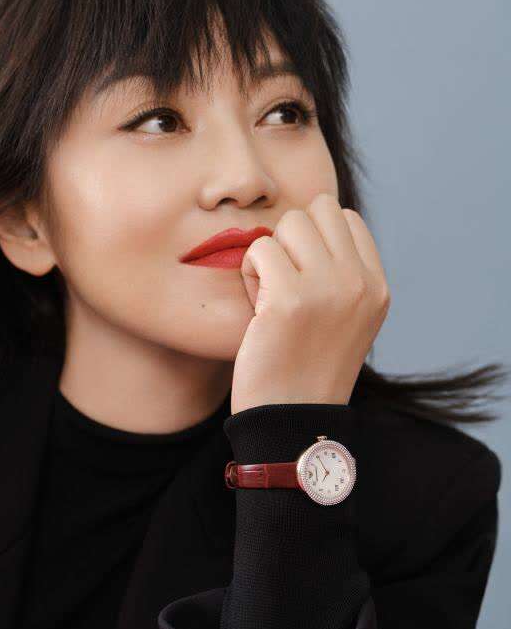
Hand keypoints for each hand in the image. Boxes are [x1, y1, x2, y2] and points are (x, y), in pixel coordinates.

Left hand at [231, 192, 390, 413]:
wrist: (293, 419)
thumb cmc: (305, 365)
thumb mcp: (345, 316)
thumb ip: (339, 271)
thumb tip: (306, 220)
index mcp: (378, 286)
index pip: (345, 217)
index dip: (314, 237)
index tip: (305, 277)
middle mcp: (360, 283)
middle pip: (316, 209)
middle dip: (292, 238)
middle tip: (285, 282)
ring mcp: (329, 288)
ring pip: (288, 223)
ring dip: (270, 254)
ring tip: (271, 295)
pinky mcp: (290, 299)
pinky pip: (259, 248)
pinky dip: (250, 272)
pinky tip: (258, 307)